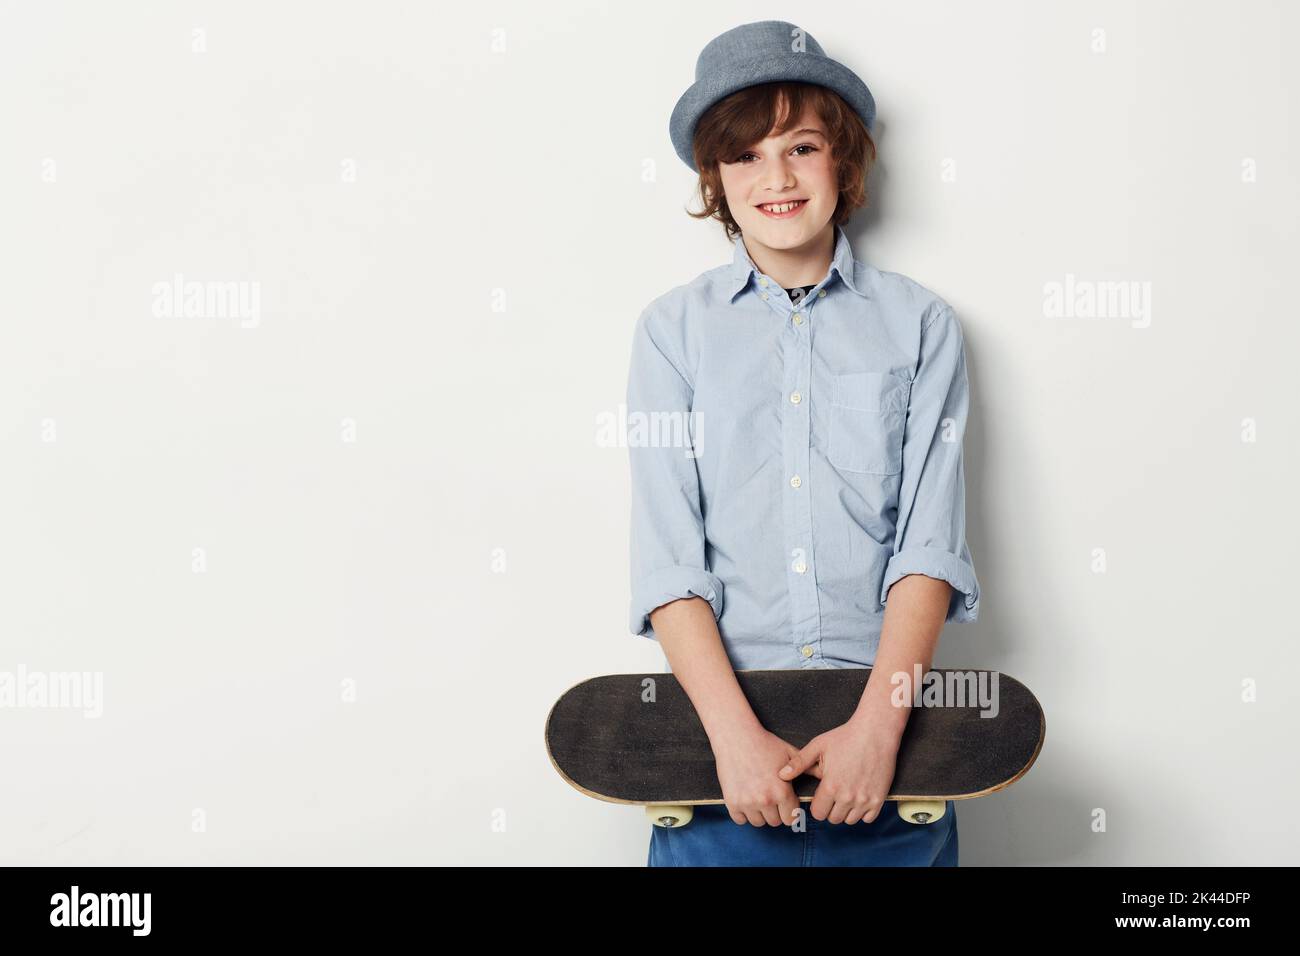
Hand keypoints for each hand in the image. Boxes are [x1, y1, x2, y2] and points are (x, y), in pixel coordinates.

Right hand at [710, 727, 809, 826]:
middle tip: (770, 796)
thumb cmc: (764, 743)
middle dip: (774, 812)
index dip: (789, 810)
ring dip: (759, 813)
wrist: (736, 735)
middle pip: (775, 822)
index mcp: (782, 792)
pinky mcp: (731, 801)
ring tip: (757, 796)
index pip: (791, 819)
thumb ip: (807, 767)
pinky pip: (740, 819)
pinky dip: (742, 812)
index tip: (785, 803)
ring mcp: (747, 802)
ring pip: (757, 822)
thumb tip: (823, 775)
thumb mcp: (789, 752)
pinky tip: (745, 798)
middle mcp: (765, 800)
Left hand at [778, 717, 898, 823]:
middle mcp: (847, 797)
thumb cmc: (845, 737)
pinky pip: (868, 818)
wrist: (875, 732)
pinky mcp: (879, 799)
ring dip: (846, 811)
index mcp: (830, 786)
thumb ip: (799, 763)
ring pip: (850, 820)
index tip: (821, 796)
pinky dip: (863, 811)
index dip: (817, 805)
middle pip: (833, 819)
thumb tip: (781, 774)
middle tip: (833, 794)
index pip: (818, 813)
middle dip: (830, 809)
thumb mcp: (818, 746)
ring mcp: (864, 799)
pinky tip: (859, 797)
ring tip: (846, 795)